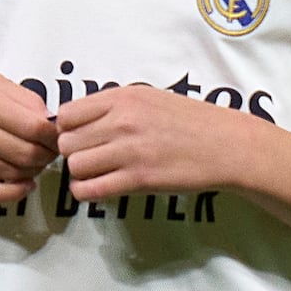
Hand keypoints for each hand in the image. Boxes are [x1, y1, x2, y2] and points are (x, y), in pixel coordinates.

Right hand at [0, 71, 55, 204]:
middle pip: (27, 153)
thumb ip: (20, 97)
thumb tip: (50, 121)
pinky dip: (15, 193)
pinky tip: (24, 185)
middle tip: (49, 153)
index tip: (59, 137)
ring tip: (33, 163)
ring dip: (32, 172)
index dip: (55, 136)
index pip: (34, 126)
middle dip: (47, 156)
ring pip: (12, 173)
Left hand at [51, 82, 255, 200]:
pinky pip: (89, 189)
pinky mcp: (138, 179)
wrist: (225, 145)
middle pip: (66, 142)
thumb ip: (113, 106)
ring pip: (75, 166)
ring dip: (81, 173)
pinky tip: (100, 188)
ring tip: (99, 173)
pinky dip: (87, 192)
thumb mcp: (149, 98)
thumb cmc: (190, 122)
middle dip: (74, 153)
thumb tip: (76, 121)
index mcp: (123, 97)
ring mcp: (130, 150)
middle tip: (92, 158)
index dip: (67, 129)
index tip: (82, 137)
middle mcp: (122, 121)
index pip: (65, 115)